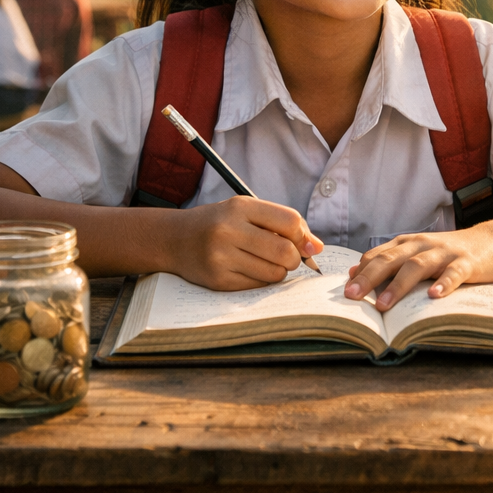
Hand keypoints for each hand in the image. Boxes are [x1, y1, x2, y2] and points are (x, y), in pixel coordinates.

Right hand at [166, 196, 323, 291]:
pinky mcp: (217, 280)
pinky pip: (258, 285)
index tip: (305, 243)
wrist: (175, 239)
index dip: (303, 235)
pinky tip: (249, 269)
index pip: (289, 221)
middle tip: (288, 257)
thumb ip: (283, 224)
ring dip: (280, 271)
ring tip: (266, 262)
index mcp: (239, 207)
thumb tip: (318, 247)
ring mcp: (220, 257)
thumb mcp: (246, 211)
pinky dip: (262, 280)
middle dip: (295, 258)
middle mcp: (228, 230)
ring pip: (274, 272)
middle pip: (285, 251)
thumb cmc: (220, 223)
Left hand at [344, 226, 492, 310]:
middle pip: (391, 260)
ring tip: (383, 304)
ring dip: (398, 285)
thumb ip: (389, 261)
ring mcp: (445, 253)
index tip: (343, 292)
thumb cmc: (449, 253)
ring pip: (417, 267)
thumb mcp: (417, 254)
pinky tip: (434, 297)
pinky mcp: (467, 262)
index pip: (378, 256)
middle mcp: (422, 245)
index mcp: (407, 244)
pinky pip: (454, 273)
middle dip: (369, 278)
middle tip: (351, 297)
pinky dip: (444, 284)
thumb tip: (354, 273)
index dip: (360, 273)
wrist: (492, 241)